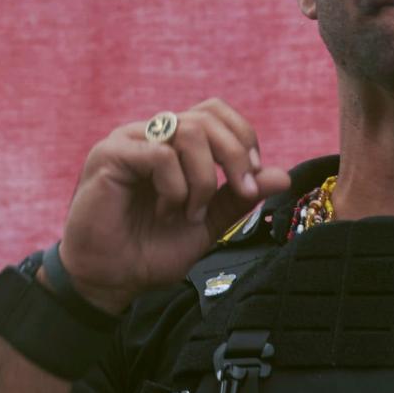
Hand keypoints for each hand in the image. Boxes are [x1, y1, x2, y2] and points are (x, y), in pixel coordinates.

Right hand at [52, 98, 290, 312]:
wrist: (110, 280)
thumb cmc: (151, 250)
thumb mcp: (209, 222)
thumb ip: (240, 197)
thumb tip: (284, 176)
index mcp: (175, 143)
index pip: (216, 112)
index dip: (243, 138)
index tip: (252, 180)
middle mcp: (153, 134)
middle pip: (208, 116)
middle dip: (235, 156)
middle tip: (242, 192)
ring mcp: (130, 140)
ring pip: (189, 131)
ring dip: (202, 179)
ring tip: (191, 213)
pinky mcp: (109, 155)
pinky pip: (160, 154)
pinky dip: (175, 187)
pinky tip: (166, 212)